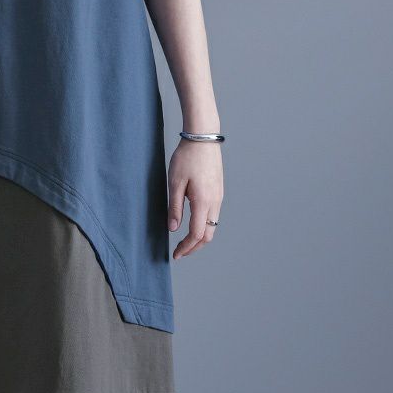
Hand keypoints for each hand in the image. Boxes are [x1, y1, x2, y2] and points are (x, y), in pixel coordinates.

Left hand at [167, 139, 223, 258]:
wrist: (203, 137)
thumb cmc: (187, 157)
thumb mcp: (175, 183)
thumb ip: (174, 208)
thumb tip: (173, 229)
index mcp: (203, 201)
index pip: (197, 234)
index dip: (186, 247)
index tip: (176, 255)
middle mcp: (215, 202)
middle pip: (208, 235)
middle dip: (194, 247)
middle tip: (180, 252)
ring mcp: (219, 197)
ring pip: (213, 226)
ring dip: (200, 237)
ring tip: (185, 241)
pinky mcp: (218, 191)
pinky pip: (214, 216)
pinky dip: (204, 226)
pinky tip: (193, 225)